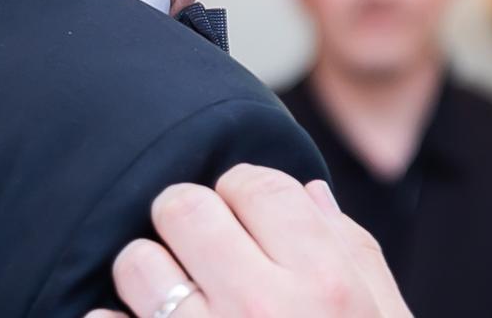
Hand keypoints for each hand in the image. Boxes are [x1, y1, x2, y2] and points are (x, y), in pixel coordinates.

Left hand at [85, 165, 410, 317]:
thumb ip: (354, 252)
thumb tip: (309, 195)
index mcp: (325, 283)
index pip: (255, 185)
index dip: (243, 193)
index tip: (242, 214)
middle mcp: (263, 309)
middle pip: (185, 207)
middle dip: (188, 220)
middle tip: (198, 246)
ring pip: (137, 263)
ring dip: (148, 273)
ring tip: (168, 292)